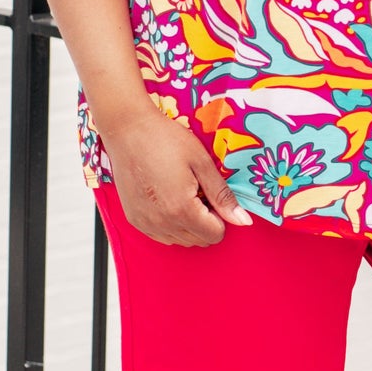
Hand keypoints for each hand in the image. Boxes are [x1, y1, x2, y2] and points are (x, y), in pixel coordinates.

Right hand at [100, 101, 254, 244]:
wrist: (128, 130)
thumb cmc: (165, 140)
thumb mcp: (202, 163)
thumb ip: (223, 196)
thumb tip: (243, 221)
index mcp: (182, 210)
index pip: (215, 235)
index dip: (220, 216)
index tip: (210, 194)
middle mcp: (162, 223)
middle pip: (199, 240)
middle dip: (205, 220)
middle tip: (197, 191)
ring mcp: (145, 223)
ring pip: (181, 240)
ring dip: (188, 224)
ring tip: (181, 193)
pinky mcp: (134, 220)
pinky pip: (161, 235)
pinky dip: (170, 223)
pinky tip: (166, 198)